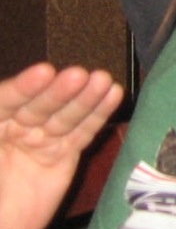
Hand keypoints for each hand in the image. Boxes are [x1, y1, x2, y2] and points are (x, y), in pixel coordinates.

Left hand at [0, 63, 123, 228]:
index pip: (6, 100)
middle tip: (78, 75)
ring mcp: (40, 142)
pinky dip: (97, 115)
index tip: (44, 72)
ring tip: (103, 79)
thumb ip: (0, 131)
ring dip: (85, 97)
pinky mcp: (62, 156)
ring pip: (64, 117)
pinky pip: (82, 134)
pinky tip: (112, 95)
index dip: (25, 87)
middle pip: (39, 106)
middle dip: (59, 92)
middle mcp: (14, 128)